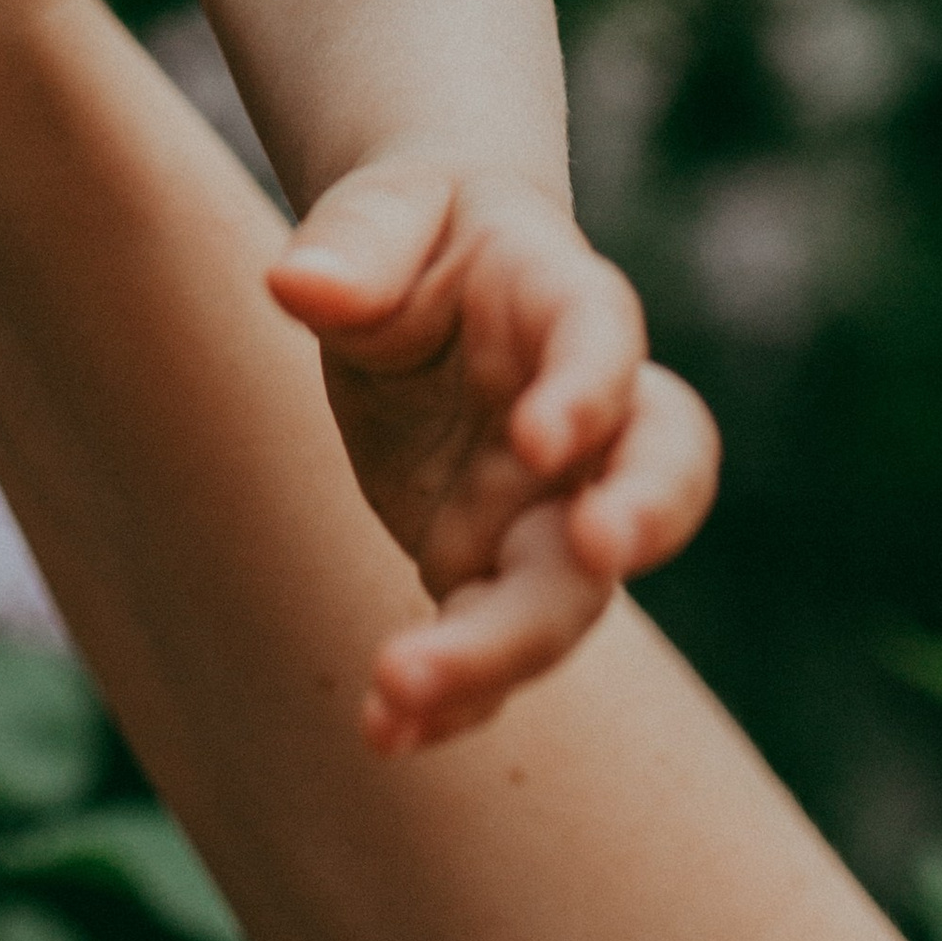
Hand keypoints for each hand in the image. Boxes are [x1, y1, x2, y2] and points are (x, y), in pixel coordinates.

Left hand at [267, 157, 718, 755]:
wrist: (416, 277)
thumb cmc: (413, 227)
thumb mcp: (381, 208)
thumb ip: (355, 240)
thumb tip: (298, 285)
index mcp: (565, 302)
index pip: (604, 343)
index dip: (591, 392)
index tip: (542, 438)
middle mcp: (587, 420)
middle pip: (643, 483)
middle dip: (633, 527)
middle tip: (594, 554)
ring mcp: (547, 506)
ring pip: (566, 594)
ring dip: (502, 648)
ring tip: (401, 687)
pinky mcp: (491, 564)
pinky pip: (491, 643)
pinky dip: (453, 699)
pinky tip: (384, 733)